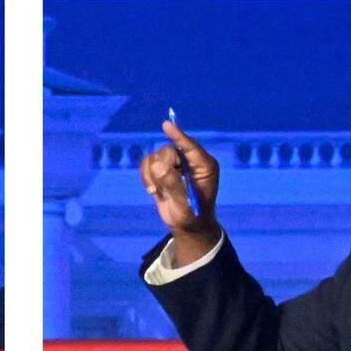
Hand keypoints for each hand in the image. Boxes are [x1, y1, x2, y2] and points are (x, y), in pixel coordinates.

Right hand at [139, 120, 219, 234]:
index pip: (190, 147)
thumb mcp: (185, 204)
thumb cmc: (193, 216)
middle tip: (159, 188)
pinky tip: (153, 191)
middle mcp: (191, 161)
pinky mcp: (163, 169)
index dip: (178, 136)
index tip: (166, 125)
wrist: (188, 226)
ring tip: (157, 192)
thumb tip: (158, 166)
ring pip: (155, 157)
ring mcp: (177, 164)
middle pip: (168, 151)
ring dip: (151, 175)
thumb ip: (173, 185)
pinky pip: (147, 164)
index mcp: (205, 166)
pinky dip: (146, 177)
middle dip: (162, 168)